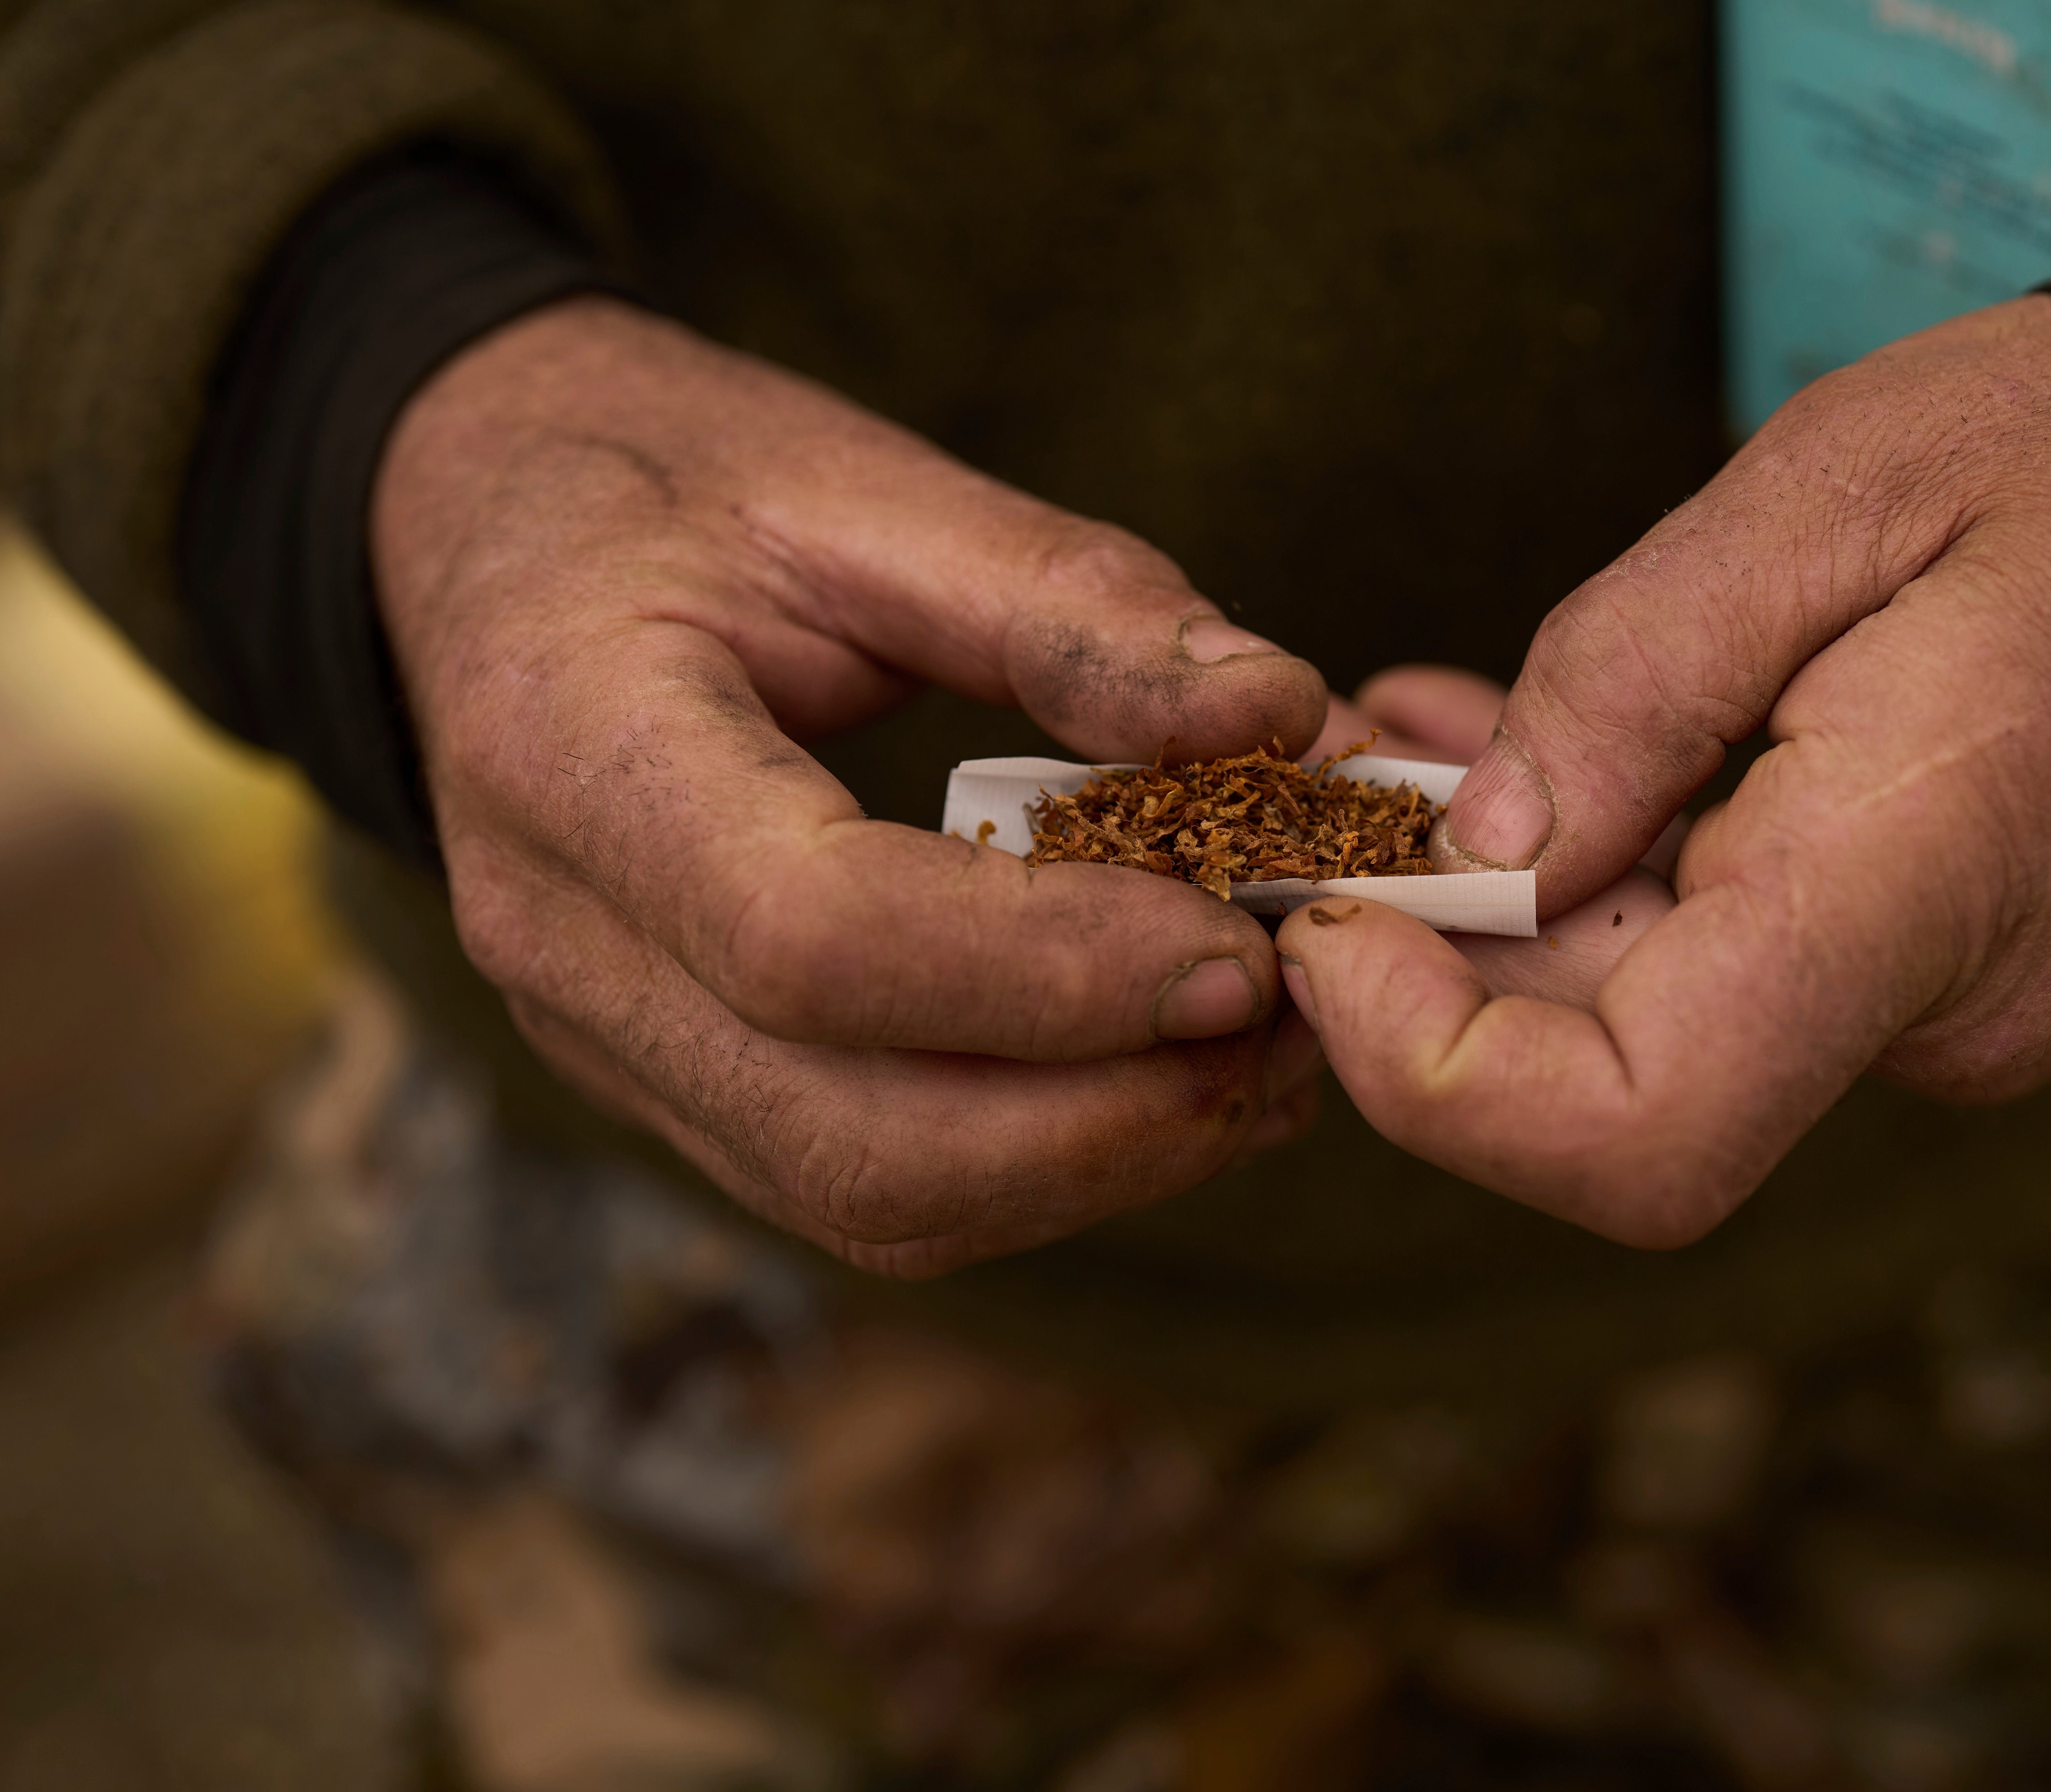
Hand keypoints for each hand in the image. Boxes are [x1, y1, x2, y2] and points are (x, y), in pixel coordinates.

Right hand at [373, 297, 1329, 1275]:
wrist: (486, 527)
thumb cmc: (665, 483)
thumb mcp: (857, 484)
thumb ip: (1069, 602)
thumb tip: (1283, 713)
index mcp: (575, 755)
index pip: (812, 939)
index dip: (1049, 969)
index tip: (1242, 946)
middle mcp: (563, 944)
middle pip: (851, 1137)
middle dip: (1104, 1117)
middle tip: (1292, 1021)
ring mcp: (607, 1039)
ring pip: (870, 1201)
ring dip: (1093, 1164)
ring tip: (1259, 1058)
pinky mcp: (672, 1082)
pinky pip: (865, 1187)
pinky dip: (1036, 1161)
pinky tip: (1158, 1072)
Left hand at [1275, 296, 2050, 1245]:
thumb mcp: (1838, 484)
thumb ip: (1639, 674)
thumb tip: (1484, 838)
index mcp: (1922, 886)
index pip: (1639, 1136)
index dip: (1439, 1079)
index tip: (1340, 928)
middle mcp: (1934, 1010)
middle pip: (1606, 1084)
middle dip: (1439, 955)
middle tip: (1341, 775)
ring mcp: (1938, 1013)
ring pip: (1644, 1024)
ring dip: (1504, 905)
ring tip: (1420, 730)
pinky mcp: (1928, 979)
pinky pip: (1712, 971)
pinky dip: (1595, 887)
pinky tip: (1529, 756)